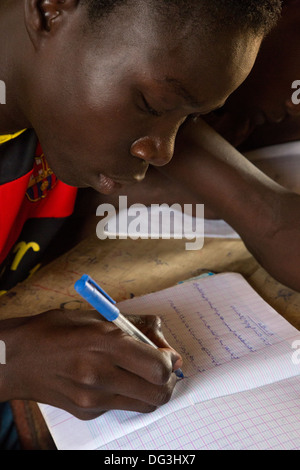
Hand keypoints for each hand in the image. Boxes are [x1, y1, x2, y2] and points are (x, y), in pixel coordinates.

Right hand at [0, 310, 181, 419]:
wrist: (17, 358)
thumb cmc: (57, 329)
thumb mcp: (99, 315)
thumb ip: (139, 328)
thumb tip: (168, 349)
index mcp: (104, 343)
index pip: (158, 368)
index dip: (169, 362)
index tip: (167, 355)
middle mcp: (99, 375)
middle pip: (158, 393)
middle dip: (166, 381)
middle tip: (160, 368)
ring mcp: (92, 399)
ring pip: (144, 405)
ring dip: (150, 390)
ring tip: (138, 373)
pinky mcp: (86, 412)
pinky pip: (121, 407)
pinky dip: (126, 395)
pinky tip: (110, 379)